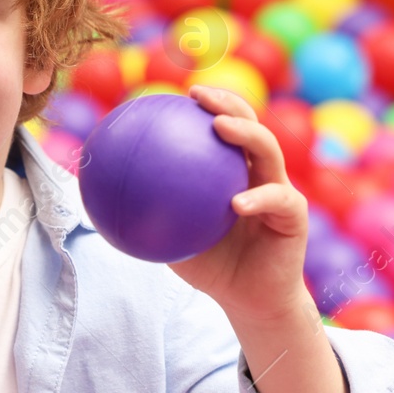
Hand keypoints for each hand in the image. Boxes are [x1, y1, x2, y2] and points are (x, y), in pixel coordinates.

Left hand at [167, 85, 312, 321]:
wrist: (248, 299)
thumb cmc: (210, 266)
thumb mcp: (171, 239)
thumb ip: (146, 215)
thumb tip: (99, 196)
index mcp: (234, 172)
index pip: (224, 126)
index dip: (207, 105)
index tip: (181, 93)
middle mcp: (260, 173)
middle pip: (250, 124)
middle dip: (228, 102)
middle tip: (199, 96)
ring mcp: (280, 189)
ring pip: (269, 150)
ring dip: (246, 134)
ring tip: (220, 128)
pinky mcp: (294, 215)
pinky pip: (278, 200)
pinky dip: (258, 198)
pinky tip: (236, 202)